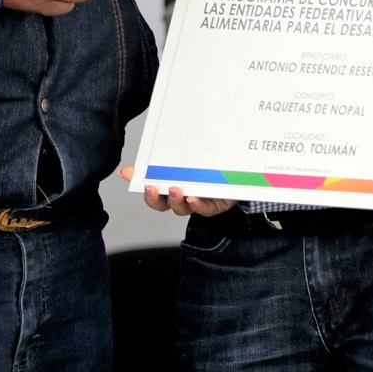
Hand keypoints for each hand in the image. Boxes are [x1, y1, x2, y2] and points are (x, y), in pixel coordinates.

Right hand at [117, 166, 235, 216]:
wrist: (241, 173)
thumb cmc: (210, 169)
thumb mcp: (185, 161)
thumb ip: (161, 162)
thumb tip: (131, 167)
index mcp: (172, 187)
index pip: (153, 192)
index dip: (142, 187)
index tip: (136, 178)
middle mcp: (183, 197)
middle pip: (163, 204)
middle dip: (155, 198)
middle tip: (152, 187)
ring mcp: (198, 203)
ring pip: (183, 208)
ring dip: (176, 200)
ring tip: (176, 190)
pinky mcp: (215, 206)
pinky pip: (204, 209)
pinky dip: (197, 205)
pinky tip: (193, 198)